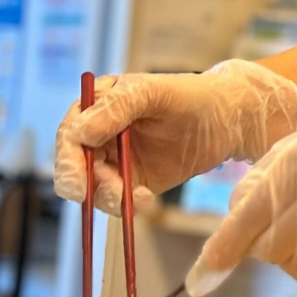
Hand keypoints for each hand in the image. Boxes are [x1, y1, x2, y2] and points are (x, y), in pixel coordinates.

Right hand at [51, 60, 296, 214]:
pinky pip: (117, 200)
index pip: (70, 134)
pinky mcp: (133, 181)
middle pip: (74, 166)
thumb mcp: (154, 92)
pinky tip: (146, 199)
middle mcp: (101, 134)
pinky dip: (125, 205)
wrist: (228, 120)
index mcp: (98, 105)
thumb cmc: (192, 96)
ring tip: (139, 196)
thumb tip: (80, 133)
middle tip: (108, 194)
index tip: (79, 181)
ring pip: (93, 188)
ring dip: (109, 197)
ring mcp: (116, 160)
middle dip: (85, 185)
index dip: (68, 159)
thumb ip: (117, 107)